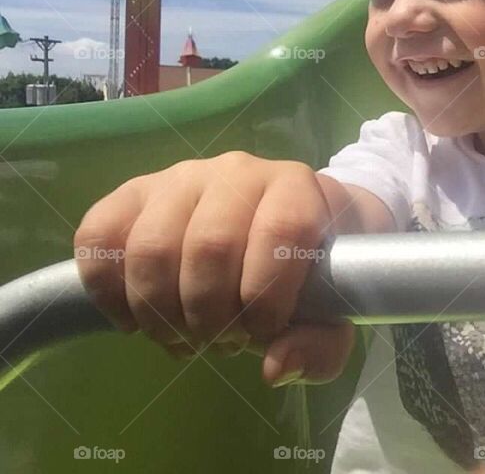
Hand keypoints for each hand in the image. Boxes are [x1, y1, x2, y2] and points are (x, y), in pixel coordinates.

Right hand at [74, 151, 353, 386]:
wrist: (279, 227)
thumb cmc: (306, 272)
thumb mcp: (331, 312)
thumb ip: (321, 345)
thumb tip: (275, 367)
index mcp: (295, 187)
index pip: (282, 230)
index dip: (267, 294)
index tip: (263, 331)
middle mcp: (237, 171)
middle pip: (209, 246)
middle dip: (210, 316)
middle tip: (220, 342)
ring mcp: (180, 178)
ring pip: (151, 247)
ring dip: (160, 314)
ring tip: (184, 338)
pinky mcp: (132, 194)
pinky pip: (99, 237)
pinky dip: (109, 293)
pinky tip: (136, 320)